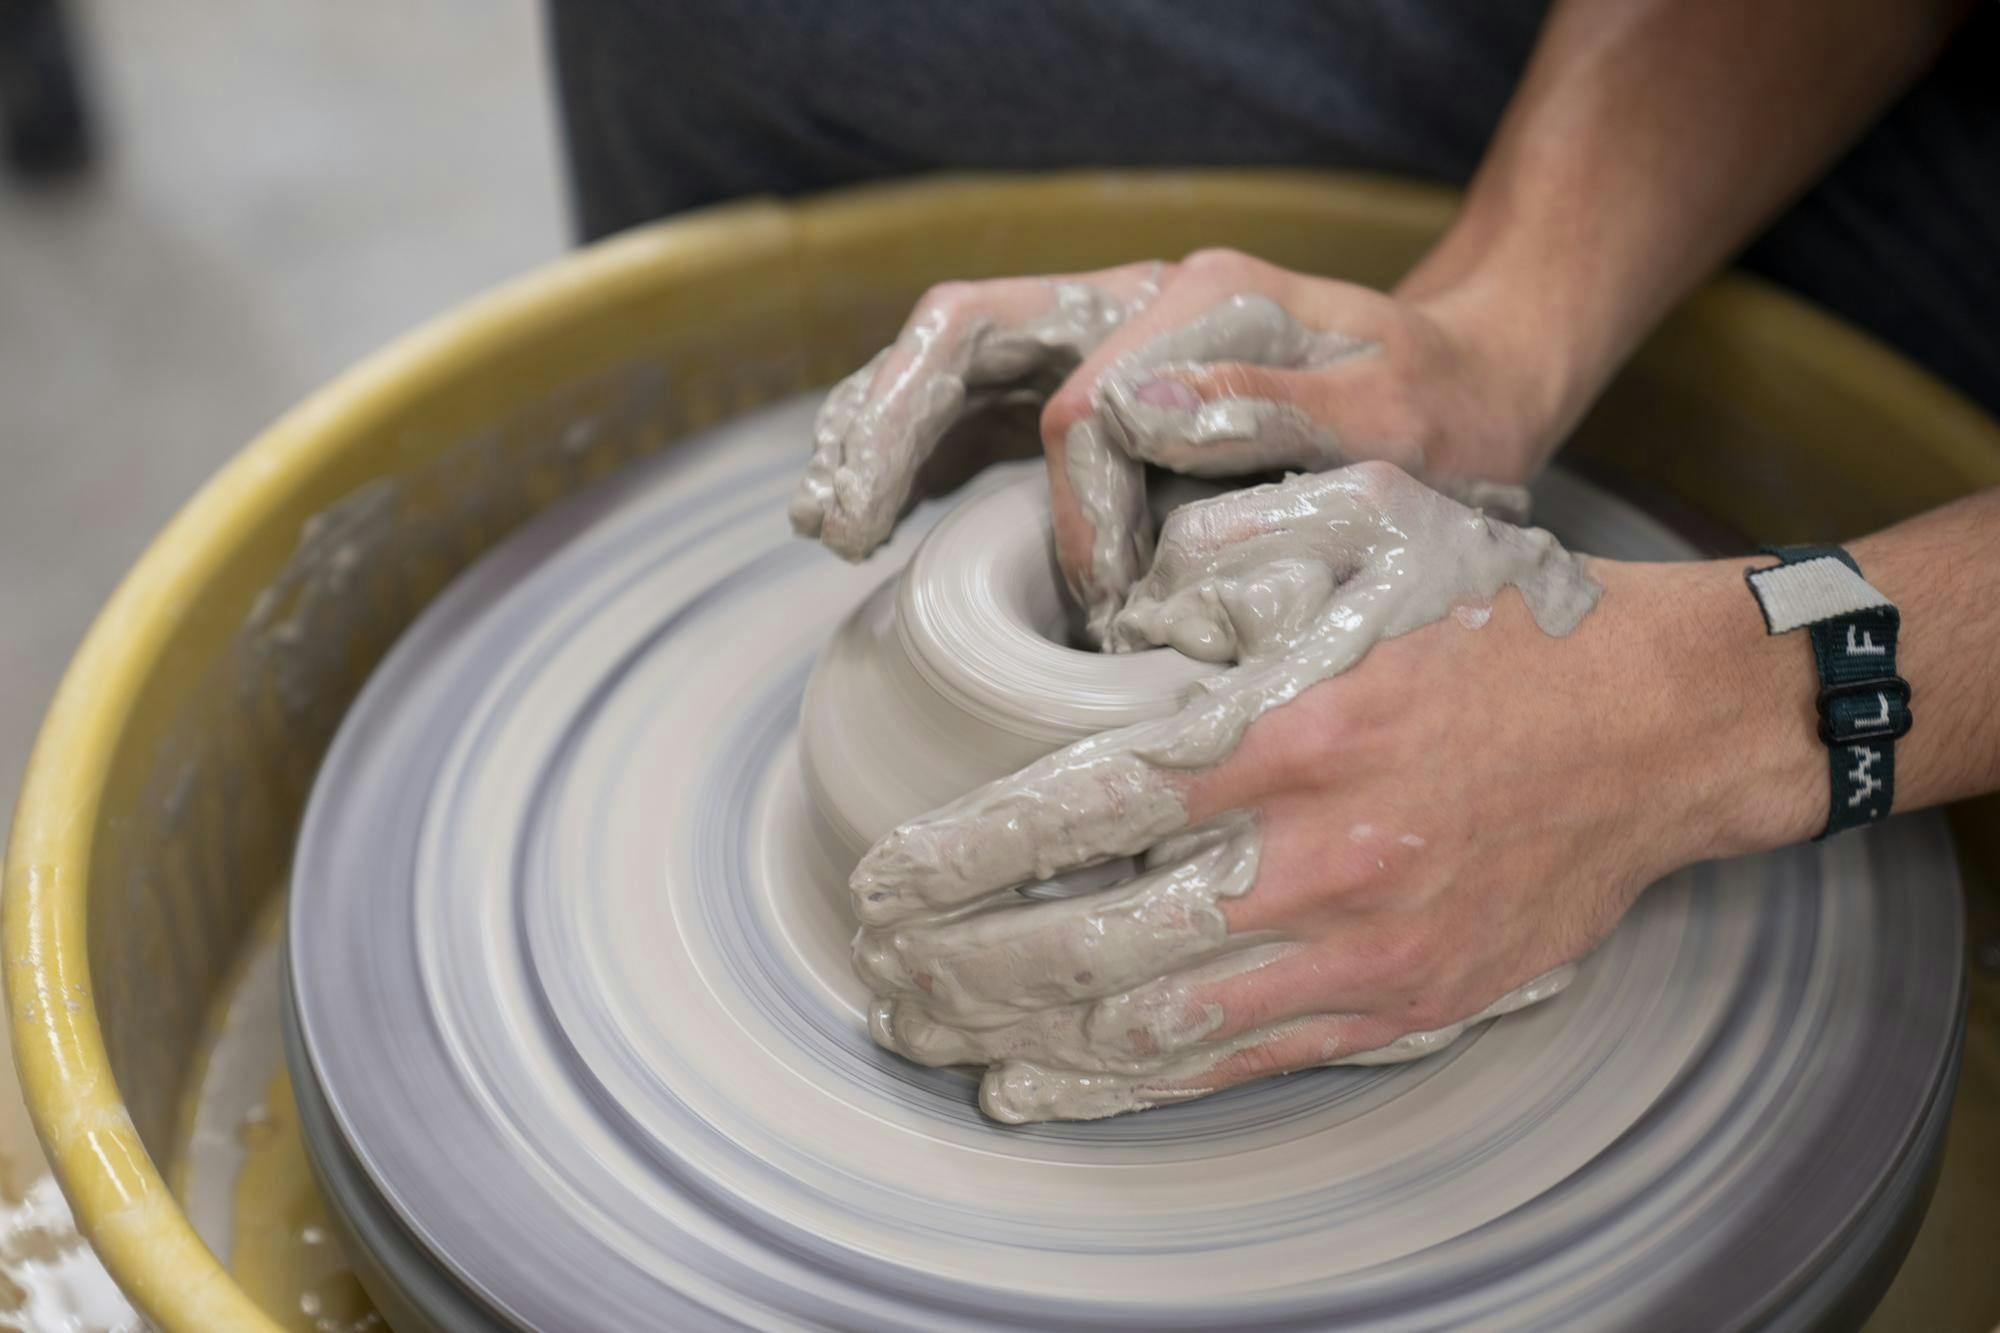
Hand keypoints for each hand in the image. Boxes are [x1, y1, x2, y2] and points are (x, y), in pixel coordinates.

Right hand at [792, 249, 1562, 639]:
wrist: (1468, 387)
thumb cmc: (1442, 410)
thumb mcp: (1402, 412)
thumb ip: (1280, 407)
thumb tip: (1132, 412)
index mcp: (1199, 300)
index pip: (1082, 409)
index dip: (1078, 517)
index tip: (1111, 607)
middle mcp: (1133, 305)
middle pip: (970, 335)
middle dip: (889, 424)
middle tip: (832, 522)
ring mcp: (1102, 343)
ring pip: (953, 364)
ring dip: (877, 433)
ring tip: (825, 522)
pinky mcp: (1088, 392)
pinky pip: (977, 409)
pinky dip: (913, 455)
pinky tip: (873, 520)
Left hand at [846, 463, 1743, 1122]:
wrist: (1661, 724)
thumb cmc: (1501, 618)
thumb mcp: (1363, 529)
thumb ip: (1220, 568)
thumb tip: (1103, 624)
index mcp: (1295, 729)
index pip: (1083, 808)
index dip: (965, 857)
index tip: (884, 882)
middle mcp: (1319, 855)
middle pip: (1094, 940)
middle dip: (965, 967)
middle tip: (881, 974)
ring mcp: (1363, 948)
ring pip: (1151, 1024)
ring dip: (1020, 1037)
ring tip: (929, 1036)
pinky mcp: (1400, 1006)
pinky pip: (1236, 1066)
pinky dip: (1123, 1088)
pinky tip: (1037, 1088)